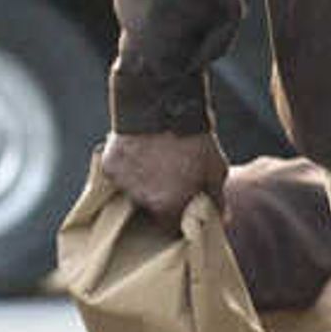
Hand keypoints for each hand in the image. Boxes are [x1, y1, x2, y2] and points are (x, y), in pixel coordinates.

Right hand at [98, 127, 228, 225]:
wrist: (164, 104)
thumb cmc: (195, 138)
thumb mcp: (217, 169)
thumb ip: (217, 199)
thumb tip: (222, 219)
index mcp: (169, 206)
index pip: (169, 227)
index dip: (175, 217)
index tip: (180, 206)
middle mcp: (143, 200)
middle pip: (149, 210)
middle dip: (158, 199)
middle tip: (168, 178)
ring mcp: (123, 184)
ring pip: (132, 193)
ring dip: (141, 184)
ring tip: (154, 162)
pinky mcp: (109, 167)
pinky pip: (117, 175)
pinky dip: (126, 167)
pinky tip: (138, 152)